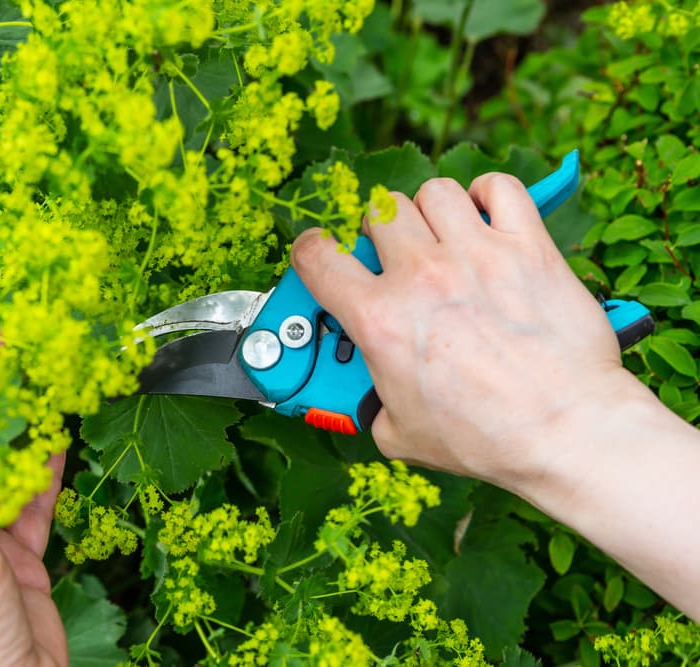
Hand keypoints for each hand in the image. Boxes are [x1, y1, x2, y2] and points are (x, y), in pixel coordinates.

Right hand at [291, 173, 636, 487]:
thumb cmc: (487, 438)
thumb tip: (375, 400)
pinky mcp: (528, 248)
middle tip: (392, 256)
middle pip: (379, 212)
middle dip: (378, 231)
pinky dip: (488, 194)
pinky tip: (486, 215)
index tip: (321, 255)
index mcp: (381, 320)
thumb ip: (374, 404)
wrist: (564, 430)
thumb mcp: (400, 433)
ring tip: (440, 236)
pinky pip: (499, 188)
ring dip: (429, 211)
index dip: (311, 252)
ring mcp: (477, 254)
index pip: (317, 257)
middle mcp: (423, 276)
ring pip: (434, 192)